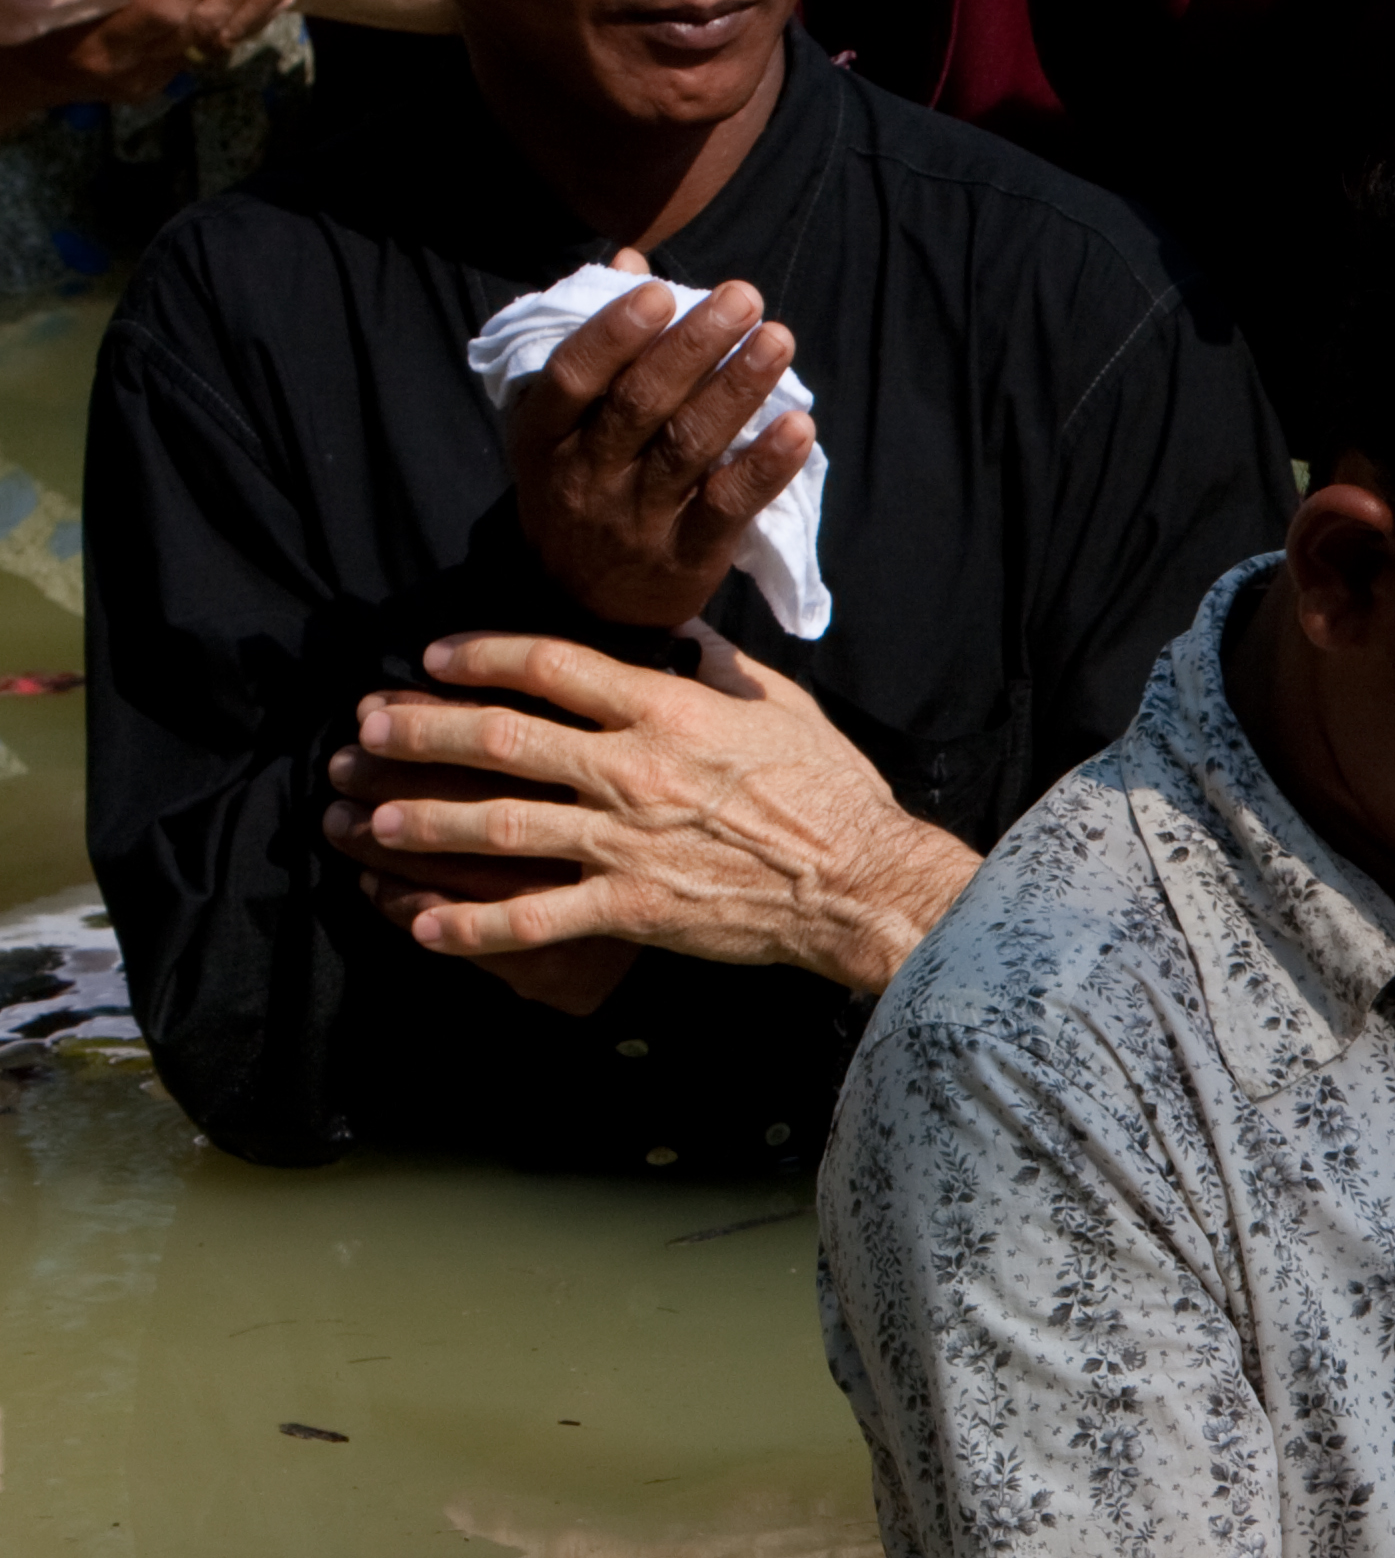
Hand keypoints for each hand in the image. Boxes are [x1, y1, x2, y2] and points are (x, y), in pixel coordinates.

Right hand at [0, 0, 302, 120]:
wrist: (14, 67)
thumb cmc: (16, 1)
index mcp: (95, 45)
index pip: (163, 10)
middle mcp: (130, 68)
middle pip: (207, 21)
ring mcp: (152, 76)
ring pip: (224, 35)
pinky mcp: (167, 75)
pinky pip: (223, 43)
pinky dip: (255, 9)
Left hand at [342, 625, 976, 993]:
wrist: (863, 882)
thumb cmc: (832, 791)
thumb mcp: (783, 706)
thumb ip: (720, 666)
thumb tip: (678, 631)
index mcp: (668, 711)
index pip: (551, 666)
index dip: (482, 654)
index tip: (435, 657)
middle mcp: (633, 770)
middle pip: (501, 739)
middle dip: (421, 732)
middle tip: (368, 732)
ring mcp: (627, 843)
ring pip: (500, 826)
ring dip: (425, 822)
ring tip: (370, 821)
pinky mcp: (634, 908)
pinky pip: (535, 919)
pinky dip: (473, 927)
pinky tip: (423, 926)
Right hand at [506, 247, 816, 629]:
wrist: (582, 609)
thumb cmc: (581, 488)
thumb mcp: (564, 425)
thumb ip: (599, 343)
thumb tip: (631, 261)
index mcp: (543, 437)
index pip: (574, 378)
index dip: (615, 333)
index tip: (662, 292)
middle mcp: (582, 477)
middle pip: (641, 404)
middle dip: (696, 346)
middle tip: (745, 298)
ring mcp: (634, 521)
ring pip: (688, 448)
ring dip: (738, 389)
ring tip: (778, 339)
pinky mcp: (684, 560)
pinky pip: (729, 507)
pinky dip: (766, 466)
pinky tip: (800, 426)